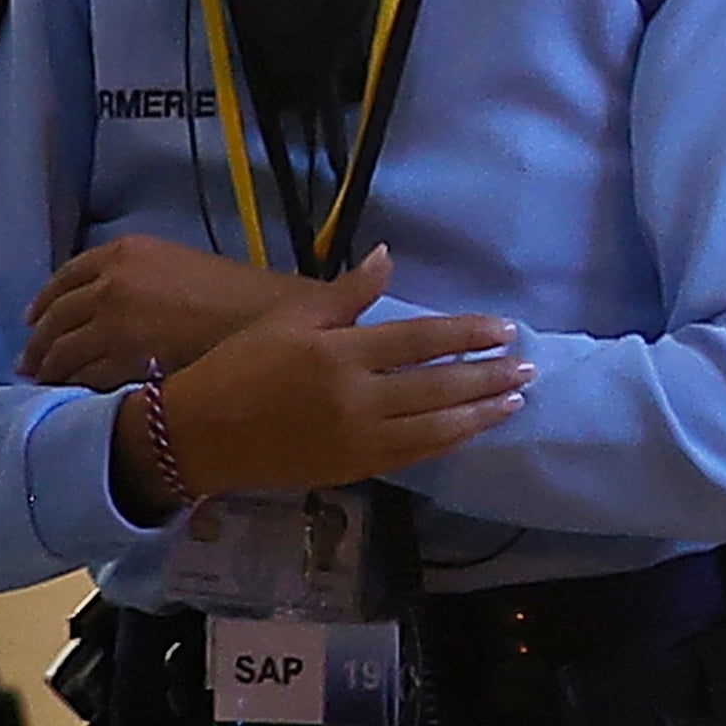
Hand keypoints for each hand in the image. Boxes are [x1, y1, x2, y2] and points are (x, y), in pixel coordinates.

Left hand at [26, 235, 301, 389]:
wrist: (272, 323)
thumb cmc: (243, 299)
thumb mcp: (185, 268)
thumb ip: (143, 279)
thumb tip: (118, 308)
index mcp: (126, 252)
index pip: (67, 276)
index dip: (45, 301)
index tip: (34, 320)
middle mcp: (110, 281)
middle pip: (56, 316)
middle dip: (40, 342)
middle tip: (31, 363)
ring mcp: (112, 321)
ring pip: (63, 350)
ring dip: (51, 370)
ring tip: (46, 387)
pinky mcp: (122, 359)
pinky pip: (85, 377)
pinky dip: (75, 389)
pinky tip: (75, 399)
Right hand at [154, 249, 523, 497]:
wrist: (197, 434)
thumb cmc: (239, 367)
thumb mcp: (287, 319)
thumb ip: (345, 293)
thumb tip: (387, 256)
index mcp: (338, 353)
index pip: (420, 340)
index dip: (467, 334)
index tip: (504, 329)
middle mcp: (356, 397)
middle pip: (439, 385)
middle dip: (489, 376)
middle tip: (529, 367)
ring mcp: (359, 438)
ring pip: (437, 427)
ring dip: (482, 413)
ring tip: (516, 399)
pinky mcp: (356, 468)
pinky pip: (416, 455)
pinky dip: (451, 441)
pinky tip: (474, 428)